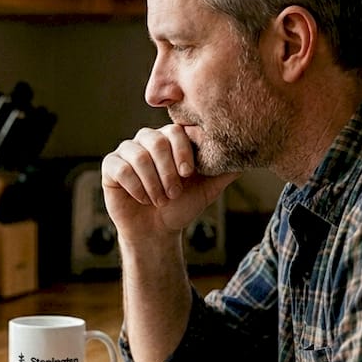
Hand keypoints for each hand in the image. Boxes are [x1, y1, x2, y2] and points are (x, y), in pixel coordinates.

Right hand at [101, 125, 238, 242]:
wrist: (157, 231)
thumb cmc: (181, 207)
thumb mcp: (208, 189)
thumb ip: (226, 170)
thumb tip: (250, 154)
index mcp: (171, 140)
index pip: (176, 131)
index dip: (183, 151)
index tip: (189, 174)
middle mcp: (148, 140)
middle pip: (156, 140)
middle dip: (167, 171)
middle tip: (174, 193)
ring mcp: (127, 151)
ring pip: (138, 155)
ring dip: (153, 182)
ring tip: (160, 200)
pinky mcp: (110, 166)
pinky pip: (120, 168)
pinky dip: (136, 187)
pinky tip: (143, 199)